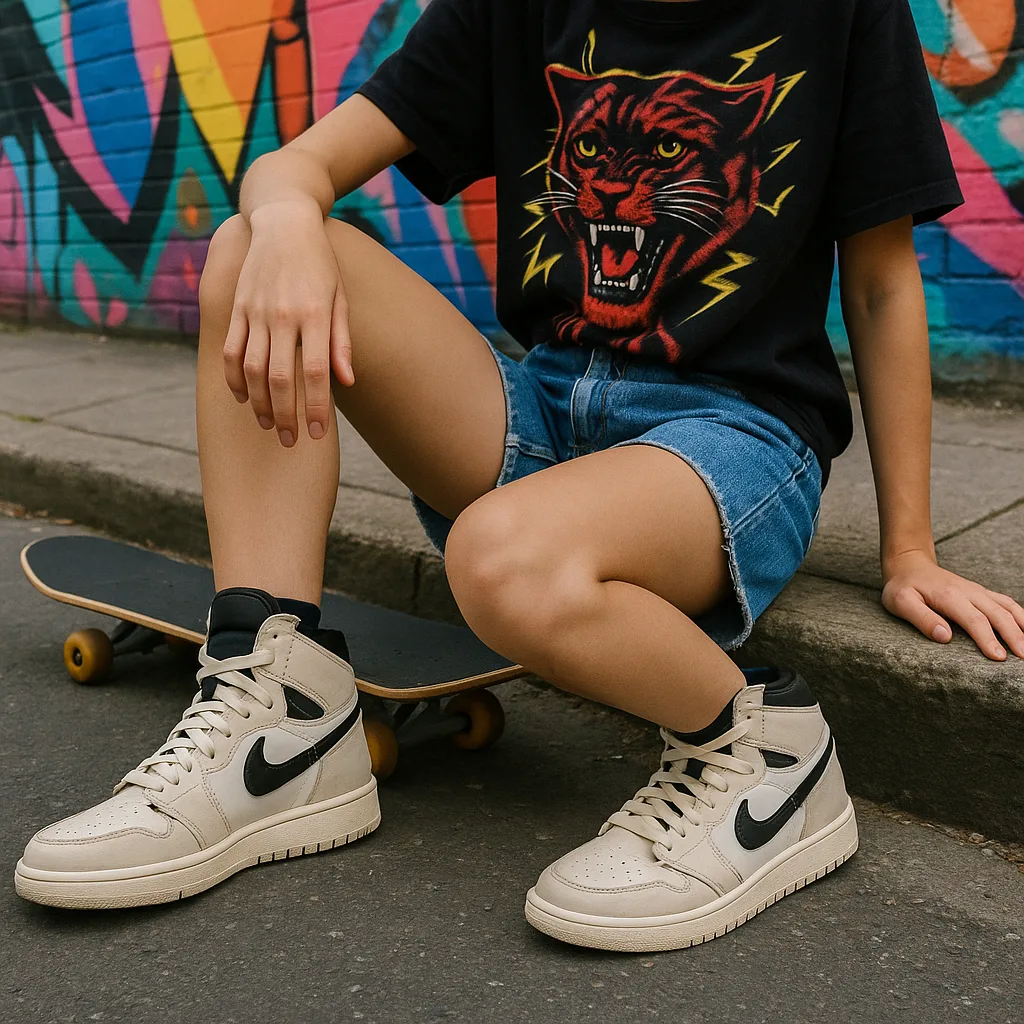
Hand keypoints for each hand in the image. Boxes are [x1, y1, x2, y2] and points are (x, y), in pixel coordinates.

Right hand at [223, 201, 353, 446]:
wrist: (283, 222)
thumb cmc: (320, 264)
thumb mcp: (340, 297)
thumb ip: (341, 341)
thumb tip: (346, 382)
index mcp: (315, 314)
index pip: (317, 373)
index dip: (318, 408)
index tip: (319, 434)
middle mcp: (283, 315)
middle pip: (282, 378)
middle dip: (287, 416)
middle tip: (292, 442)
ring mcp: (256, 311)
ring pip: (253, 370)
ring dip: (260, 404)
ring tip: (269, 426)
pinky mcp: (237, 308)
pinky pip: (231, 350)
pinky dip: (234, 378)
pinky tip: (242, 398)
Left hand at [881, 549, 1023, 660]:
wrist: (909, 564)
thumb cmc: (902, 586)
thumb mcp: (900, 602)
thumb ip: (921, 618)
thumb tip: (944, 636)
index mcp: (949, 596)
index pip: (975, 620)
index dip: (988, 639)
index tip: (999, 658)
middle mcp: (968, 592)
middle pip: (997, 614)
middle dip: (1013, 636)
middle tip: (1023, 657)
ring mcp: (977, 591)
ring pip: (1007, 607)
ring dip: (1022, 625)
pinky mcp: (980, 593)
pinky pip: (1006, 602)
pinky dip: (1021, 615)